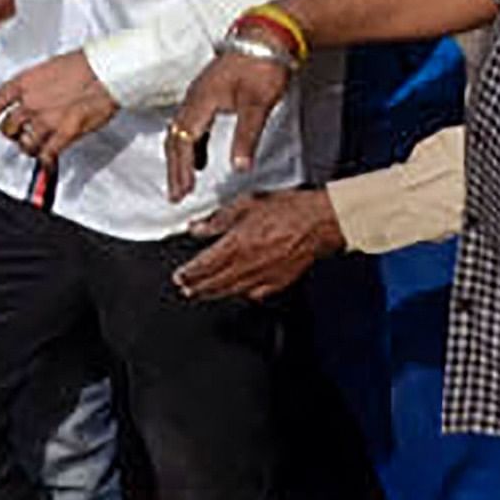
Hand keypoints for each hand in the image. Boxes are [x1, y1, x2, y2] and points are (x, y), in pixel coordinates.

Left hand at [0, 47, 114, 164]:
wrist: (107, 70)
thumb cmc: (84, 64)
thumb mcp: (49, 67)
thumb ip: (36, 85)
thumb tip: (33, 97)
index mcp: (24, 83)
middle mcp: (30, 103)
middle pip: (8, 128)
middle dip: (12, 134)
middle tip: (20, 135)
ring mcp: (46, 120)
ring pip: (25, 145)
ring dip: (29, 148)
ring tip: (36, 147)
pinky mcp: (64, 133)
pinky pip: (47, 154)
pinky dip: (46, 162)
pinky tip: (48, 164)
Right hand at [166, 48, 296, 200]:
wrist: (269, 36)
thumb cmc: (263, 65)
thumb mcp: (258, 104)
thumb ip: (246, 137)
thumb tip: (239, 167)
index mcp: (201, 101)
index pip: (182, 141)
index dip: (181, 169)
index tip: (183, 192)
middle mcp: (194, 98)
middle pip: (175, 139)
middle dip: (174, 169)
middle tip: (176, 194)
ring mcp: (200, 95)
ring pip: (181, 132)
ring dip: (181, 159)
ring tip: (184, 182)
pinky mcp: (209, 93)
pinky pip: (192, 124)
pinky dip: (192, 145)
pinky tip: (200, 158)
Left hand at [176, 189, 345, 300]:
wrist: (320, 222)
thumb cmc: (289, 210)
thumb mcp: (245, 205)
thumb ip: (218, 219)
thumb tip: (197, 228)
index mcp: (235, 245)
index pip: (203, 266)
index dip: (188, 273)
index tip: (179, 277)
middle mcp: (246, 265)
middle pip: (214, 283)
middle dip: (197, 288)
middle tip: (186, 290)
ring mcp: (263, 276)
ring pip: (231, 291)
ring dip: (214, 294)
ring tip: (203, 294)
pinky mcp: (279, 281)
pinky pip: (255, 293)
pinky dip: (242, 294)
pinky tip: (237, 293)